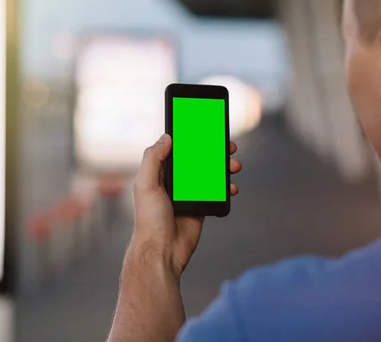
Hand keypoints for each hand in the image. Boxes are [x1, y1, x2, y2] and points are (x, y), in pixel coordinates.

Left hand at [130, 134, 241, 277]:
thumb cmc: (149, 219)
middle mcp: (175, 181)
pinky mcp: (201, 207)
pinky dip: (226, 187)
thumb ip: (153, 158)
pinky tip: (232, 187)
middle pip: (198, 159)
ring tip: (235, 165)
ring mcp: (189, 194)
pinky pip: (217, 192)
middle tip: (229, 146)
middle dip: (214, 151)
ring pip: (211, 174)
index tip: (207, 129)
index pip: (179, 149)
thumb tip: (166, 137)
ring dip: (224, 167)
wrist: (162, 250)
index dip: (193, 138)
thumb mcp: (145, 184)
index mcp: (161, 172)